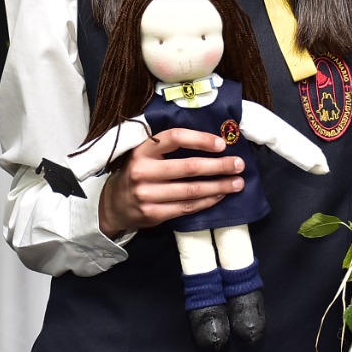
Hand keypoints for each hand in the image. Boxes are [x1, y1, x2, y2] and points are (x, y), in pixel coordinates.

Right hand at [98, 128, 244, 237]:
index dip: (200, 139)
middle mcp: (143, 170)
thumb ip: (169, 148)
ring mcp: (147, 194)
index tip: (222, 143)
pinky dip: (207, 201)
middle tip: (239, 164)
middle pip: (189, 167)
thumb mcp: (145, 154)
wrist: (112, 205)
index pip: (175, 138)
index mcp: (142, 149)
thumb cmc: (138, 173)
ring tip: (237, 183)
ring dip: (219, 186)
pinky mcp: (153, 214)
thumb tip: (212, 142)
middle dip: (219, 166)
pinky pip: (186, 207)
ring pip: (191, 190)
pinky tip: (220, 196)